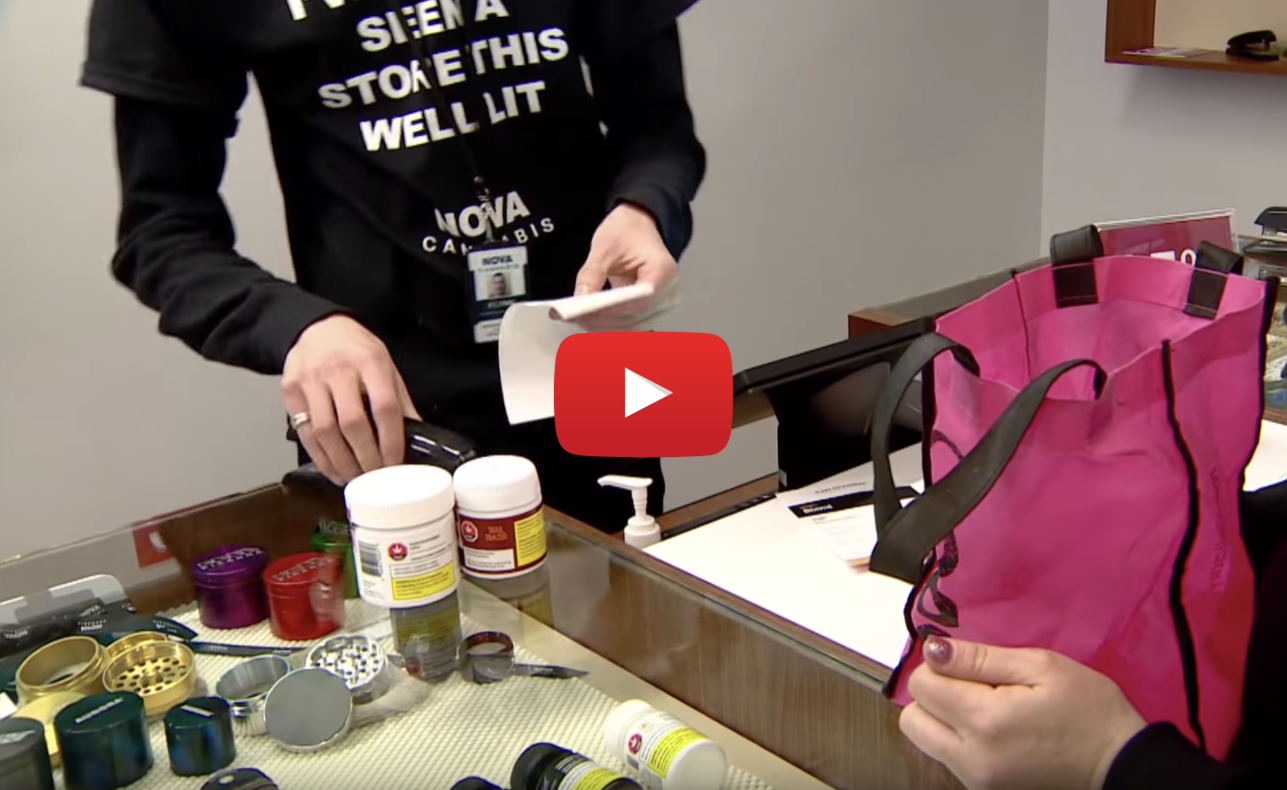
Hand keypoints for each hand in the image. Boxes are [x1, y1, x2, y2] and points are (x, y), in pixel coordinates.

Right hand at [282, 315, 420, 484]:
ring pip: (325, 432)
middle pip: (353, 423)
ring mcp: (311, 380)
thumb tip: (416, 435)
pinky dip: (320, 457)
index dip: (391, 440)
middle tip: (376, 475)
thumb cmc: (356, 350)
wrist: (318, 328)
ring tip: (355, 477)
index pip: (384, 408)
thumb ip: (400, 399)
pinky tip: (333, 469)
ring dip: (342, 462)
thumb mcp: (386, 365)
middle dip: (366, 456)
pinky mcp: (290, 391)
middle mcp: (339, 370)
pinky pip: (305, 432)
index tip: (395, 462)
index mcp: (370, 362)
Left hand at [572, 203, 679, 330]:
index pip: (640, 298)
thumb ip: (592, 273)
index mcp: (663, 270)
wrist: (639, 228)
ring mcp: (664, 306)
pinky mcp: (653, 314)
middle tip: (573, 317)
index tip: (586, 311)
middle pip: (636, 316)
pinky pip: (631, 325)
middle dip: (602, 319)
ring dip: (604, 325)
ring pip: (632, 326)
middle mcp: (670, 292)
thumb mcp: (605, 246)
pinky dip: (609, 325)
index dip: (613, 309)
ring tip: (577, 319)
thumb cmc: (627, 232)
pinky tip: (589, 320)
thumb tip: (580, 300)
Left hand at [900, 638, 1146, 789]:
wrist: (1122, 767)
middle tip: (976, 688)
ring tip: (988, 710)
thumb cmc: (1089, 710)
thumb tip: (932, 650)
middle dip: (934, 695)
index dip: (941, 666)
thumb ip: (980, 658)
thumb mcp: (1042, 666)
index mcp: (984, 720)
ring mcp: (975, 780)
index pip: (921, 685)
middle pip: (913, 718)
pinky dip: (959, 740)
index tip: (974, 666)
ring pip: (926, 740)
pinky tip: (996, 732)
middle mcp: (970, 757)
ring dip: (943, 719)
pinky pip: (948, 757)